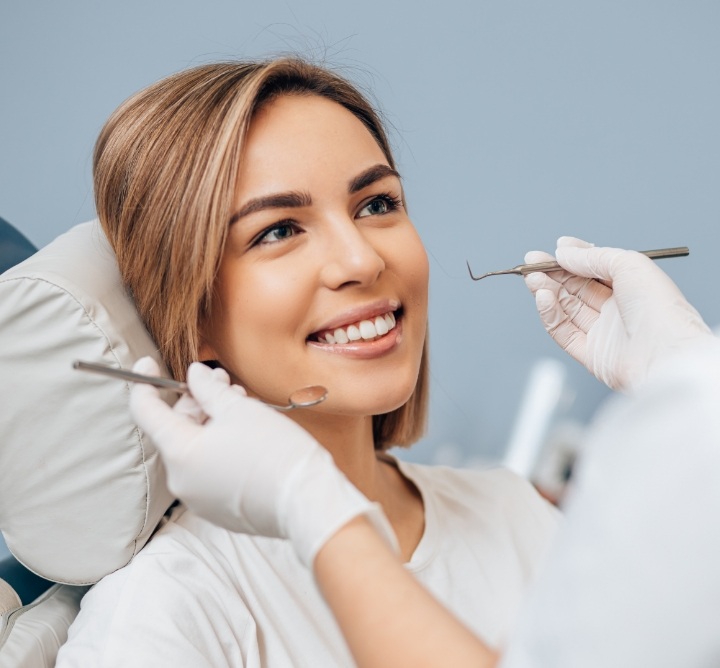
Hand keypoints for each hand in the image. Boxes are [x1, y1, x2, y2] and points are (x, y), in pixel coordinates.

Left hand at [129, 357, 396, 565]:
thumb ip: (208, 389)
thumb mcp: (240, 409)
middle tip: (222, 381)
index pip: (146, 413)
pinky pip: (209, 471)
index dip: (145, 383)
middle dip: (195, 401)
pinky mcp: (219, 510)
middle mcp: (181, 480)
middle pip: (176, 430)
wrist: (308, 503)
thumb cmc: (275, 452)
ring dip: (211, 423)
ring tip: (241, 405)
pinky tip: (245, 434)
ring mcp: (199, 499)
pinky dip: (219, 448)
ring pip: (195, 450)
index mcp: (180, 453)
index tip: (149, 364)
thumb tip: (194, 375)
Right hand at [524, 237, 711, 390]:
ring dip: (546, 291)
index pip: (594, 270)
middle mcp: (617, 310)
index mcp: (631, 288)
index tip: (553, 251)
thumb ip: (593, 257)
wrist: (666, 355)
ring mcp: (602, 332)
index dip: (572, 260)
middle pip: (575, 289)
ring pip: (566, 308)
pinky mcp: (589, 354)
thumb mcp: (629, 264)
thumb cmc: (661, 310)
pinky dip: (549, 313)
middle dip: (552, 274)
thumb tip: (563, 252)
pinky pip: (562, 331)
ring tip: (532, 278)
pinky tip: (542, 297)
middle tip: (531, 263)